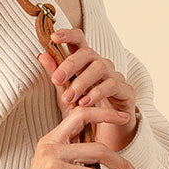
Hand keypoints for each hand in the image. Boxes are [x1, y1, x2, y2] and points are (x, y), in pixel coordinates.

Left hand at [36, 27, 138, 153]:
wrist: (108, 133)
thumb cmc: (86, 109)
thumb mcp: (65, 94)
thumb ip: (56, 75)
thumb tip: (42, 55)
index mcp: (85, 62)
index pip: (79, 41)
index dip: (67, 35)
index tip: (53, 37)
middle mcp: (101, 64)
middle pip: (88, 53)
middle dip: (70, 65)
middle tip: (57, 79)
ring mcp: (115, 76)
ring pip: (99, 68)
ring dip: (82, 82)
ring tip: (70, 98)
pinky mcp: (126, 90)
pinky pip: (112, 85)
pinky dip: (97, 93)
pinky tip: (85, 103)